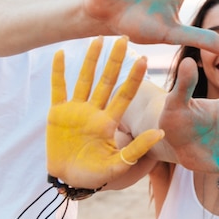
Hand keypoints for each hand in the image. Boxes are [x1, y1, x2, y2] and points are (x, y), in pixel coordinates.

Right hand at [47, 36, 163, 189]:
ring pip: (85, 79)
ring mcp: (77, 109)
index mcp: (110, 120)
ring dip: (91, 60)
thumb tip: (161, 132)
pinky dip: (59, 71)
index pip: (125, 94)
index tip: (144, 59)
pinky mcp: (58, 113)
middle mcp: (96, 110)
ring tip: (98, 39)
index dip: (134, 77)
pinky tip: (61, 53)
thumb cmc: (97, 174)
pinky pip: (59, 88)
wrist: (70, 180)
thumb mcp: (120, 164)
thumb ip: (138, 148)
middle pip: (107, 80)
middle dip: (115, 60)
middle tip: (124, 38)